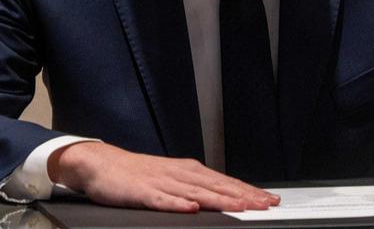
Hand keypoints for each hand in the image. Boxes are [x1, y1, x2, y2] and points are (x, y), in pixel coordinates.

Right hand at [49, 142, 280, 212]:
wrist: (103, 165)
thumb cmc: (139, 175)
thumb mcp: (173, 179)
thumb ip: (197, 189)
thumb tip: (224, 199)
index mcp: (190, 172)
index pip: (225, 182)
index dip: (248, 191)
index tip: (269, 200)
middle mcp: (181, 174)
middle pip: (217, 186)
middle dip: (243, 196)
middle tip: (265, 204)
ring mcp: (162, 183)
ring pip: (196, 193)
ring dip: (220, 200)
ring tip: (240, 206)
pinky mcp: (143, 192)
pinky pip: (163, 200)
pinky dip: (178, 204)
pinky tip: (191, 209)